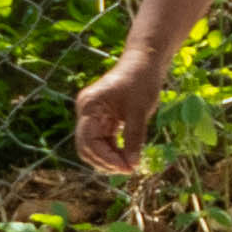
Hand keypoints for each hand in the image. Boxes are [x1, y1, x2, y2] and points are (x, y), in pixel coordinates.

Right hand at [69, 49, 166, 174]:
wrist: (145, 61)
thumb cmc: (142, 81)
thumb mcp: (140, 111)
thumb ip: (134, 138)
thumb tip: (132, 165)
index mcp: (89, 106)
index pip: (89, 142)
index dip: (107, 159)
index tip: (128, 168)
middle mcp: (86, 112)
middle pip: (86, 147)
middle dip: (105, 162)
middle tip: (129, 170)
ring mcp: (92, 116)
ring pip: (94, 147)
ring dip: (109, 159)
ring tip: (130, 165)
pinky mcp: (101, 119)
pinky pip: (102, 141)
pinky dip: (113, 151)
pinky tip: (128, 157)